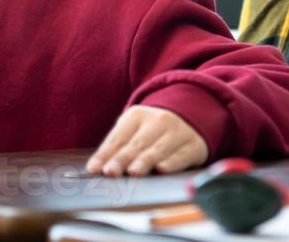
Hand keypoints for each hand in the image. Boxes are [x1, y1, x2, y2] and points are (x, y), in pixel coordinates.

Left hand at [85, 105, 209, 176]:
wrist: (190, 119)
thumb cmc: (152, 133)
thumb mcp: (134, 132)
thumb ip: (117, 148)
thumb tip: (96, 169)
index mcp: (137, 115)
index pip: (118, 137)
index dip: (105, 154)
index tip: (94, 169)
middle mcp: (158, 121)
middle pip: (137, 144)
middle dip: (122, 159)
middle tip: (111, 172)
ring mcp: (178, 132)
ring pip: (158, 149)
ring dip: (145, 161)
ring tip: (134, 172)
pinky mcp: (194, 145)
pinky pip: (181, 155)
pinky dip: (172, 162)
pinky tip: (162, 169)